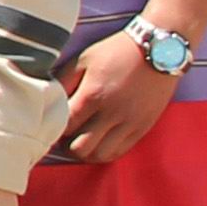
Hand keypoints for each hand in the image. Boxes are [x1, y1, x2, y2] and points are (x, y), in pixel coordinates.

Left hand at [54, 30, 177, 163]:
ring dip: (86, 152)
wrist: (159, 49)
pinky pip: (120, 151)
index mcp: (93, 95)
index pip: (65, 127)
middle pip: (80, 148)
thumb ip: (63, 80)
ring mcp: (129, 123)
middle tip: (65, 136)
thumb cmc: (117, 51)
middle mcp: (112, 113)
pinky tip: (99, 141)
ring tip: (82, 140)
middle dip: (67, 145)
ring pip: (100, 155)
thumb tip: (47, 99)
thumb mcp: (84, 59)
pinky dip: (105, 151)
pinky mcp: (143, 127)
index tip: (53, 124)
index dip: (54, 129)